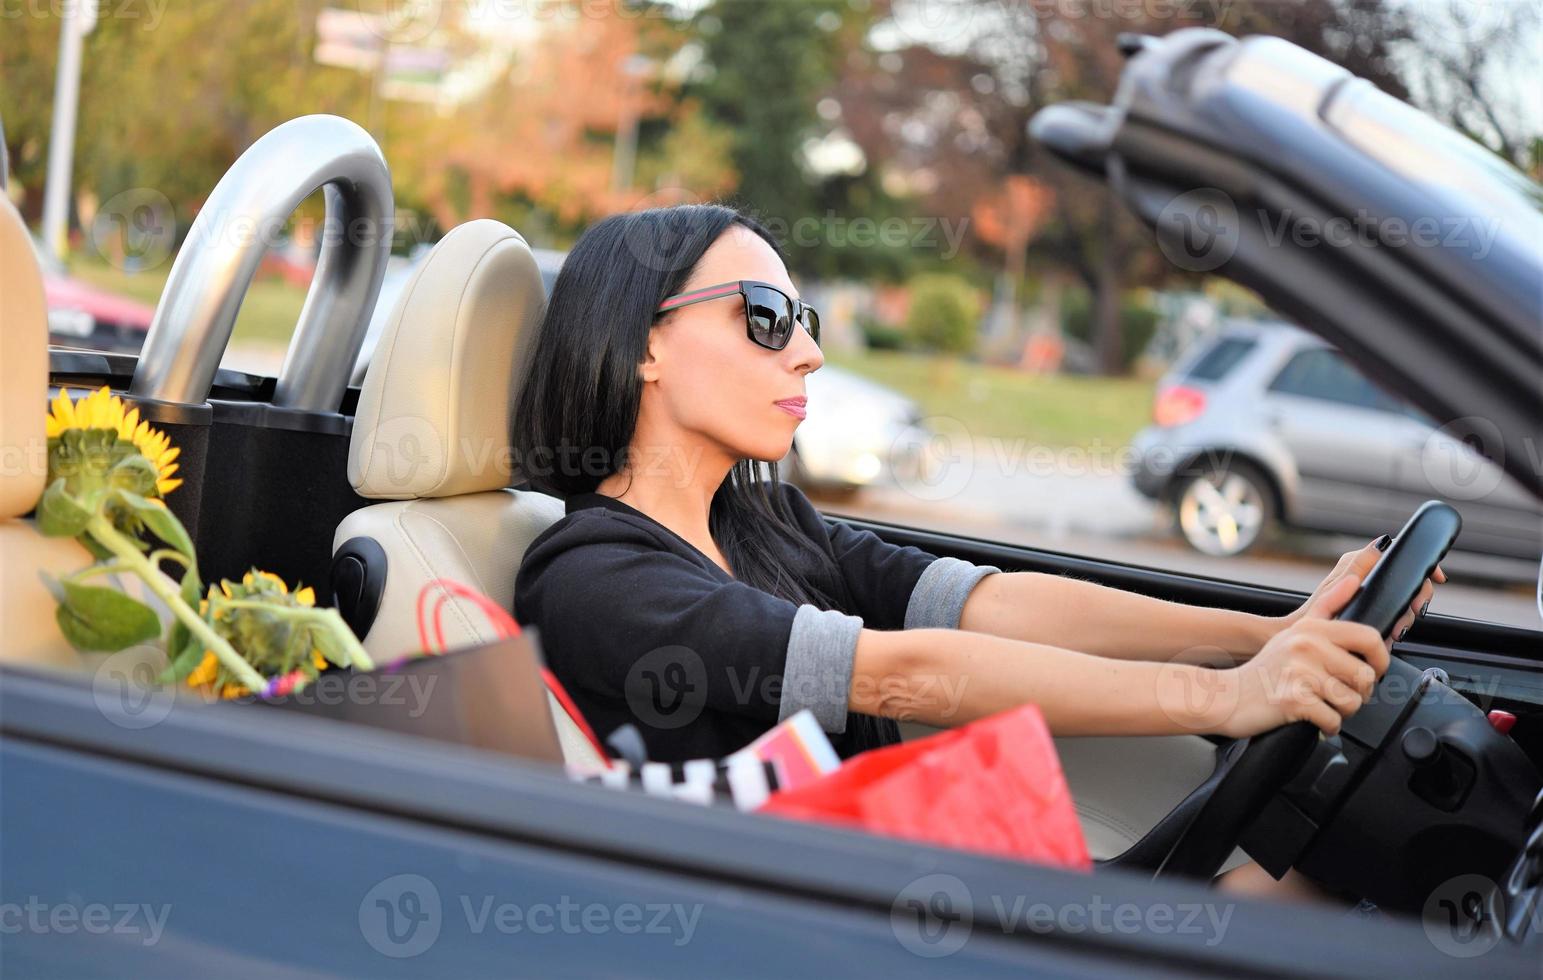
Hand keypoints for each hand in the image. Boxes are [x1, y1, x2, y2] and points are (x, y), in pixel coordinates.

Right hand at [1220, 575, 1389, 737]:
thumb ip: (1328, 605)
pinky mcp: (1295, 699)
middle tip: (1337, 695)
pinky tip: (1310, 718)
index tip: (1372, 671)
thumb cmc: (1264, 670)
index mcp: (1312, 629)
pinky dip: (1326, 727)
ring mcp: (1300, 672)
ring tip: (1321, 705)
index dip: (1381, 660)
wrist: (1226, 697)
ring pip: (1352, 702)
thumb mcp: (1294, 632)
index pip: (1369, 638)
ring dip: (1341, 712)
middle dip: (1358, 694)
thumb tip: (1355, 580)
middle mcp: (1307, 646)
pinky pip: (1333, 721)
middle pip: (1365, 677)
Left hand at [1281, 535, 1444, 648]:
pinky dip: (1398, 622)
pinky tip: (1394, 632)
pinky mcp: (1371, 609)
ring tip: (1398, 627)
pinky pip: (1394, 612)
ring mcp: (1370, 593)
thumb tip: (1382, 543)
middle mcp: (1366, 575)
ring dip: (1407, 613)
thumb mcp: (1340, 586)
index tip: (1437, 577)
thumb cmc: (1315, 613)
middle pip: (1408, 579)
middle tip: (1414, 610)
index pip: (1400, 555)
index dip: (1423, 564)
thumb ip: (1360, 564)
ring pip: (1404, 599)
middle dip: (1417, 596)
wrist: (1305, 636)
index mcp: (1359, 563)